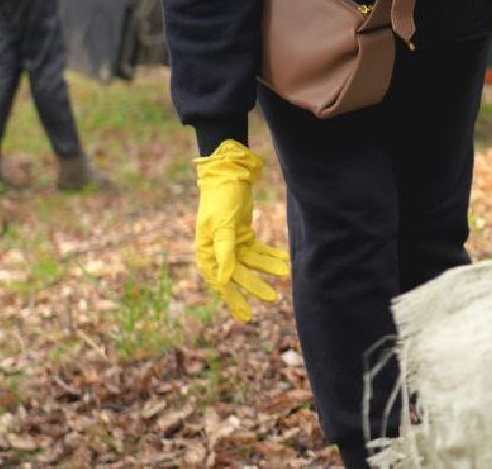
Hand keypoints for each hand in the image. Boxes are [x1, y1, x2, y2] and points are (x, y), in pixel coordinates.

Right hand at [194, 140, 290, 321]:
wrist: (228, 176)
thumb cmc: (220, 200)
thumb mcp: (223, 225)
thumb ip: (225, 252)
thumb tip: (225, 280)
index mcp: (207, 253)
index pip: (222, 282)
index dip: (234, 298)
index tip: (247, 315)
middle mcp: (217, 252)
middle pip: (239, 275)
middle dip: (256, 286)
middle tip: (274, 299)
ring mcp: (231, 244)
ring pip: (252, 262)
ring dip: (268, 267)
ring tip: (284, 273)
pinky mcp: (243, 235)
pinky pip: (258, 250)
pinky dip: (271, 254)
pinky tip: (285, 259)